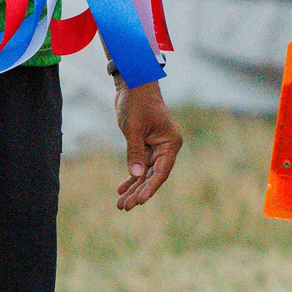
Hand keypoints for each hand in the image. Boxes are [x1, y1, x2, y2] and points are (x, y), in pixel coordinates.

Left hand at [115, 79, 181, 209]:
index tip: (140, 201)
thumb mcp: (133, 128)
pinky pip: (139, 165)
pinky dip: (131, 176)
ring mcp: (156, 147)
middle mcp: (166, 147)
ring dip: (133, 187)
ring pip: (145, 173)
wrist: (133, 83)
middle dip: (138, 192)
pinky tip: (121, 188)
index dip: (150, 187)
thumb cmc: (137, 102)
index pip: (162, 171)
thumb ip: (135, 152)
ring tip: (121, 204)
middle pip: (153, 176)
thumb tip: (137, 176)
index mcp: (170, 143)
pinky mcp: (145, 145)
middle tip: (124, 207)